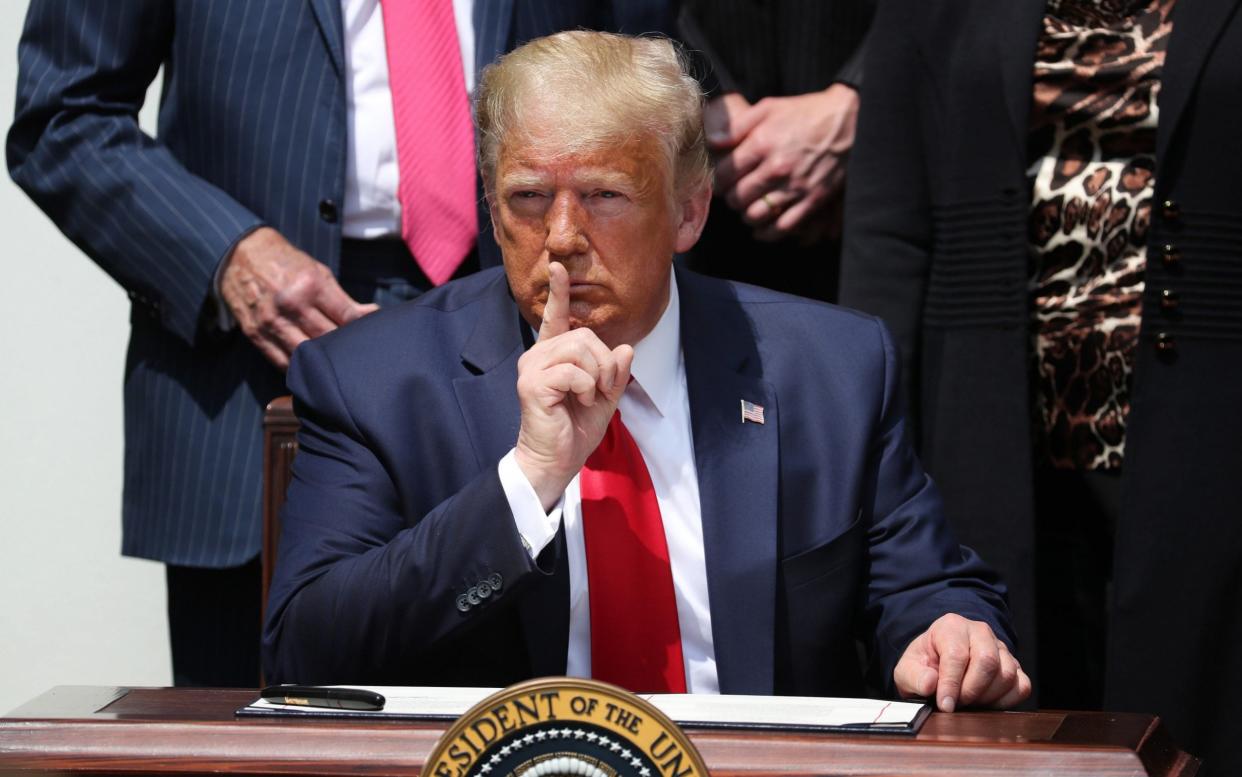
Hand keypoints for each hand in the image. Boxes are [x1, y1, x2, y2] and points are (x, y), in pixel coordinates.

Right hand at [220, 227, 378, 368]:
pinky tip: (310, 368)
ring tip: (335, 365)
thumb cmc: (285, 263)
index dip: (363, 329)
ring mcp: (271, 321)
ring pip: (306, 355)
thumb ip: (342, 298)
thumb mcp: (318, 272)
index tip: (371, 335)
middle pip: (329, 339)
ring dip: (323, 363)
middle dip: (346, 348)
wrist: (239, 254)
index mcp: (310, 285)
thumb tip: (371, 315)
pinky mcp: (255, 334)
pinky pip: (281, 361)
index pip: (347, 317)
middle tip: (356, 353)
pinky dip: (298, 368)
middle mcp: (291, 304)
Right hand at [514, 262, 633, 509]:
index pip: (554, 316)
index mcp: (552, 355)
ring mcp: (532, 368)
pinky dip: (587, 387)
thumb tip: (627, 348)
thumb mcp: (605, 397)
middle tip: (602, 389)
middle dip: (605, 362)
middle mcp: (537, 356)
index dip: (558, 291)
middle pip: (583, 335)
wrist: (556, 461)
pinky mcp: (532, 384)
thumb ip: (616, 373)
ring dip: (597, 375)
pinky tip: (581, 400)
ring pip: (580, 348)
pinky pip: (574, 371)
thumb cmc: (575, 430)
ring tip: (592, 395)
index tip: (558, 267)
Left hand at [710, 84, 858, 241]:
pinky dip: (767, 232)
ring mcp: (796, 187)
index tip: (720, 180)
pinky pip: (783, 227)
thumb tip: (711, 142)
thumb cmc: (805, 113)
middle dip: (731, 197)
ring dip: (746, 214)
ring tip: (747, 206)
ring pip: (756, 215)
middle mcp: (777, 168)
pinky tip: (761, 228)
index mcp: (763, 144)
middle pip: (738, 197)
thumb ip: (736, 126)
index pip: (724, 174)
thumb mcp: (768, 107)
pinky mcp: (813, 200)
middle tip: (734, 193)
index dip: (717, 180)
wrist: (849, 121)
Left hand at [893, 614, 1031, 711]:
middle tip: (957, 703)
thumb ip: (914, 676)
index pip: (957, 655)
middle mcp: (979, 631)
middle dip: (971, 690)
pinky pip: (1021, 686)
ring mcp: (1000, 648)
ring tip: (967, 702)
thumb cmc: (923, 667)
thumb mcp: (907, 670)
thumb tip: (931, 684)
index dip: (951, 684)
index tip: (945, 705)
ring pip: (1007, 674)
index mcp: (951, 626)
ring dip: (987, 697)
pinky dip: (1005, 701)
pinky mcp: (1015, 666)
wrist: (938, 665)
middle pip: (987, 661)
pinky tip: (986, 703)